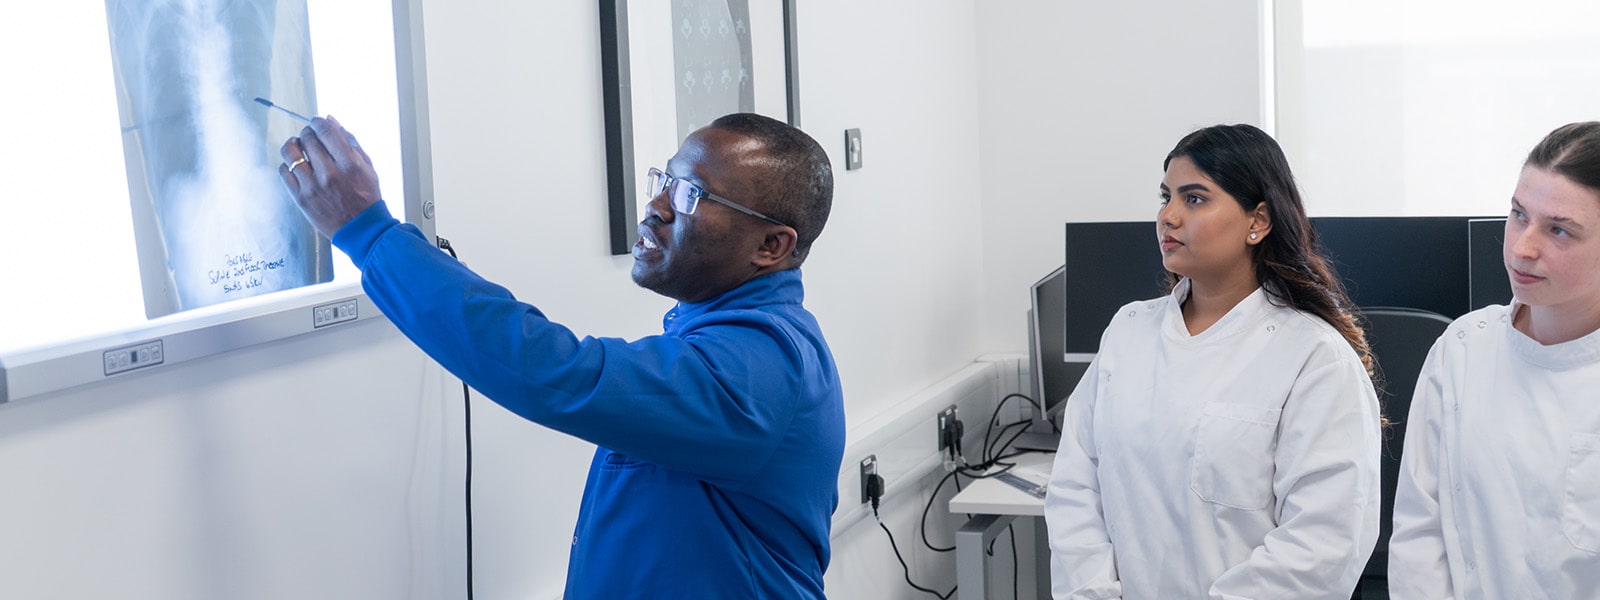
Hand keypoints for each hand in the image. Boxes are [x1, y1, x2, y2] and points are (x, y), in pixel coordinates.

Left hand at [279, 116, 380, 237]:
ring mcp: (312, 186)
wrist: (360, 228)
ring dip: (293, 144)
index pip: (325, 130)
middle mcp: (330, 174)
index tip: (317, 122)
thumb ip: (350, 142)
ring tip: (298, 147)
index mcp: (349, 164)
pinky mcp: (300, 198)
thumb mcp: (367, 167)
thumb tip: (331, 120)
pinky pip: (283, 171)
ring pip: (290, 152)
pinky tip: (297, 166)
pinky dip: (287, 164)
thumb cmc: (365, 196)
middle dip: (307, 132)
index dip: (318, 121)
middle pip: (307, 138)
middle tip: (310, 136)